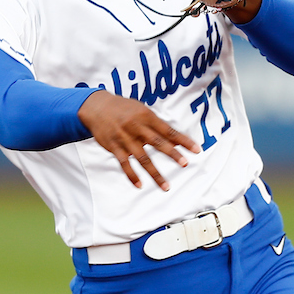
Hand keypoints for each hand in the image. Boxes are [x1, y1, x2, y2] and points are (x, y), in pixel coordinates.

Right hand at [78, 91, 200, 189]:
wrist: (97, 107)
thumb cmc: (123, 109)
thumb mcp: (141, 112)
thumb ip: (157, 126)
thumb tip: (175, 140)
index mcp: (147, 117)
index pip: (169, 131)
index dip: (183, 140)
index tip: (196, 150)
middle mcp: (137, 127)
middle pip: (158, 143)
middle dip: (173, 154)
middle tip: (185, 163)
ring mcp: (125, 139)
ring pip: (143, 158)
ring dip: (155, 174)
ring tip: (166, 187)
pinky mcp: (114, 147)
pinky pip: (124, 164)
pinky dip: (132, 175)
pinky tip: (140, 185)